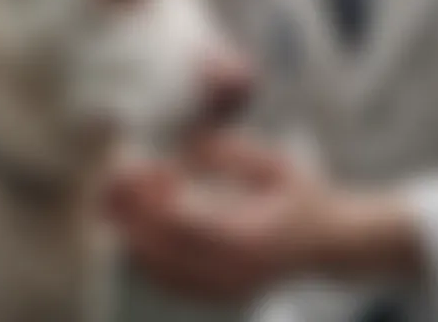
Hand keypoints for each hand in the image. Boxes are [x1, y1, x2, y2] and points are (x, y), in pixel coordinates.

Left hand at [106, 134, 337, 301]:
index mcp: (254, 237)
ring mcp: (225, 290)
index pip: (191, 222)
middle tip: (112, 176)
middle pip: (168, 250)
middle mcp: (237, 272)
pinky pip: (168, 281)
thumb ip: (231, 154)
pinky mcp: (216, 295)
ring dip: (130, 232)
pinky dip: (143, 253)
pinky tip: (127, 225)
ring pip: (161, 270)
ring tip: (109, 197)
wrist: (327, 245)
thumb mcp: (275, 163)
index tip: (136, 164)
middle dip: (132, 213)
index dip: (157, 195)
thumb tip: (185, 142)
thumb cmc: (302, 195)